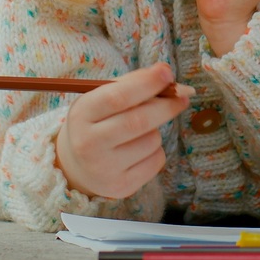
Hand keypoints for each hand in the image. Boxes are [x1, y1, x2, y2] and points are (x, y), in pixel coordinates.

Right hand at [55, 63, 193, 199]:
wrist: (75, 167)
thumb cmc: (96, 124)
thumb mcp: (100, 99)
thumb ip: (131, 85)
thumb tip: (166, 73)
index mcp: (82, 115)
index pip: (117, 97)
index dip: (146, 84)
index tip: (167, 73)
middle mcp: (88, 144)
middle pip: (138, 121)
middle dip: (166, 106)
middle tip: (183, 95)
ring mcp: (104, 169)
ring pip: (151, 140)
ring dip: (156, 130)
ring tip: (141, 131)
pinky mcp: (121, 187)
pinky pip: (156, 160)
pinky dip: (156, 150)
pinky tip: (140, 150)